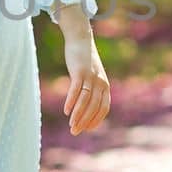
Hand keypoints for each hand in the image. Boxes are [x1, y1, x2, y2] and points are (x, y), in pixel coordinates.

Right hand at [56, 6, 110, 134]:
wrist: (81, 39)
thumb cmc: (84, 61)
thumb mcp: (91, 77)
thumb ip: (91, 90)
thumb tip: (85, 107)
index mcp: (105, 86)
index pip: (103, 109)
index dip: (95, 120)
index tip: (86, 129)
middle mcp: (101, 83)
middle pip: (93, 107)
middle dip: (84, 121)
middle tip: (75, 132)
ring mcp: (91, 77)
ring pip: (85, 101)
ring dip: (78, 115)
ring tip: (71, 126)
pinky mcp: (80, 71)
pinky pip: (76, 89)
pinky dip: (72, 101)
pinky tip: (66, 111)